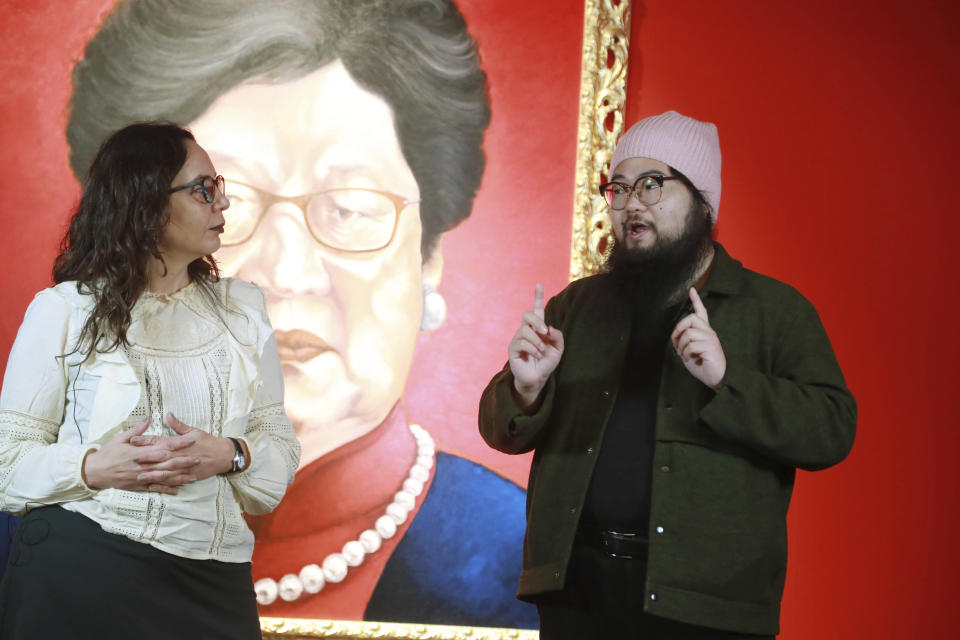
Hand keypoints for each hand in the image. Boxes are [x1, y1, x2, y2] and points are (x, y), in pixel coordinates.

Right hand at [82, 417, 197, 494]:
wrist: (93, 472)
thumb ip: (136, 431)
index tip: (191, 440)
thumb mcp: (120, 438)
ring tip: (193, 476)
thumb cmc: (107, 453)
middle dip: (183, 461)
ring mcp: (140, 477)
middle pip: (166, 463)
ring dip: (179, 477)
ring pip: (163, 478)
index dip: (178, 444)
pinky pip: (154, 488)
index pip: (163, 447)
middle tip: (198, 459)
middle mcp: (142, 466)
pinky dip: (166, 489)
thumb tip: (148, 418)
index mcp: (139, 452)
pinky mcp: (137, 486)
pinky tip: (178, 489)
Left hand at [133, 413, 239, 481]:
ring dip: (150, 474)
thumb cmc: (207, 442)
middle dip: (143, 458)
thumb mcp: (193, 430)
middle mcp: (178, 455)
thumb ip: (178, 425)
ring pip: (164, 471)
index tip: (132, 440)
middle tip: (129, 459)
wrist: (222, 455)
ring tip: (138, 476)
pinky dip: (162, 485)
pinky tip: (152, 486)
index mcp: (178, 443)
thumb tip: (168, 415)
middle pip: (158, 457)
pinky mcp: (186, 476)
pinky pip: (172, 482)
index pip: (158, 440)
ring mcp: (182, 467)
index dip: (145, 440)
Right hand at [508, 284, 563, 410]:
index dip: (537, 297)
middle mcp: (526, 331)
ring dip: (537, 341)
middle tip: (544, 331)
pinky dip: (532, 348)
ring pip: (525, 330)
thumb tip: (549, 327)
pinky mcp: (513, 348)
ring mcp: (518, 339)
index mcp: (537, 328)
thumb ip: (557, 337)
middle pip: (527, 315)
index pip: (536, 309)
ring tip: (541, 351)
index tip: (539, 284)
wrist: (538, 378)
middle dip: (537, 321)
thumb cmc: (546, 362)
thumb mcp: (558, 349)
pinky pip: (522, 342)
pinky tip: (535, 355)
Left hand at [671, 288, 725, 389]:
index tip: (692, 290)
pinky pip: (691, 345)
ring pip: (689, 332)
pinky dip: (686, 354)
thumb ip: (685, 342)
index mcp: (704, 333)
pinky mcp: (711, 347)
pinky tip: (692, 359)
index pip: (701, 312)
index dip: (696, 301)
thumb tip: (676, 336)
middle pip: (691, 318)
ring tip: (685, 355)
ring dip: (682, 345)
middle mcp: (709, 333)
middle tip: (676, 342)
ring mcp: (711, 339)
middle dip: (679, 329)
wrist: (717, 379)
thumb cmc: (704, 367)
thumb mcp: (690, 352)